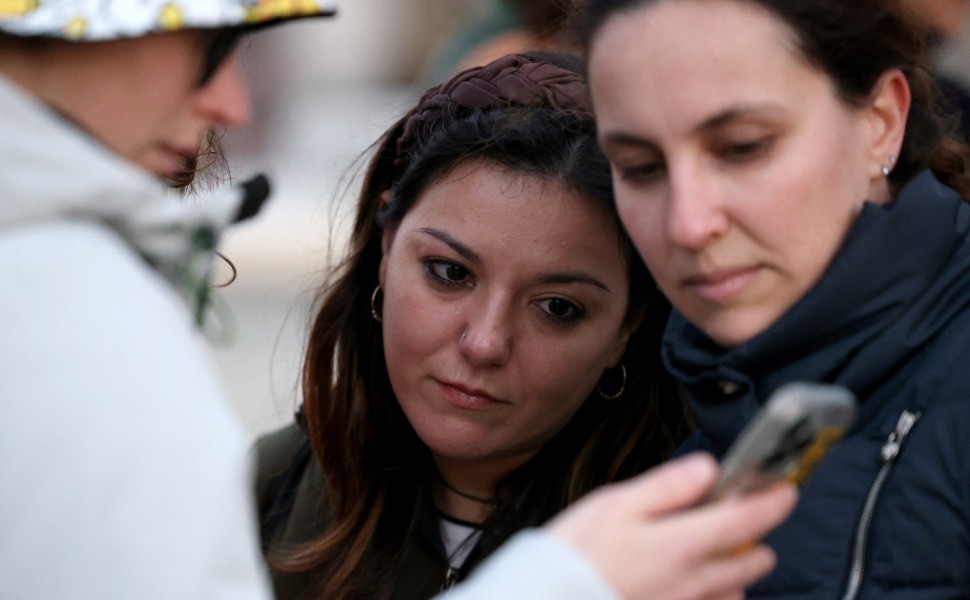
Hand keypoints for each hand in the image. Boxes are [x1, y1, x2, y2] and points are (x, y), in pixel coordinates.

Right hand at [547, 452, 796, 599]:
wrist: (548, 598)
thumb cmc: (576, 552)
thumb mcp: (616, 503)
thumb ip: (668, 486)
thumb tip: (708, 469)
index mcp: (681, 544)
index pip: (747, 520)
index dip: (774, 501)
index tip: (785, 488)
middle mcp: (693, 581)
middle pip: (752, 560)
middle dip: (755, 536)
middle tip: (737, 515)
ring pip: (736, 589)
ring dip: (736, 567)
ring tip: (711, 548)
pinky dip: (716, 593)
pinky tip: (692, 581)